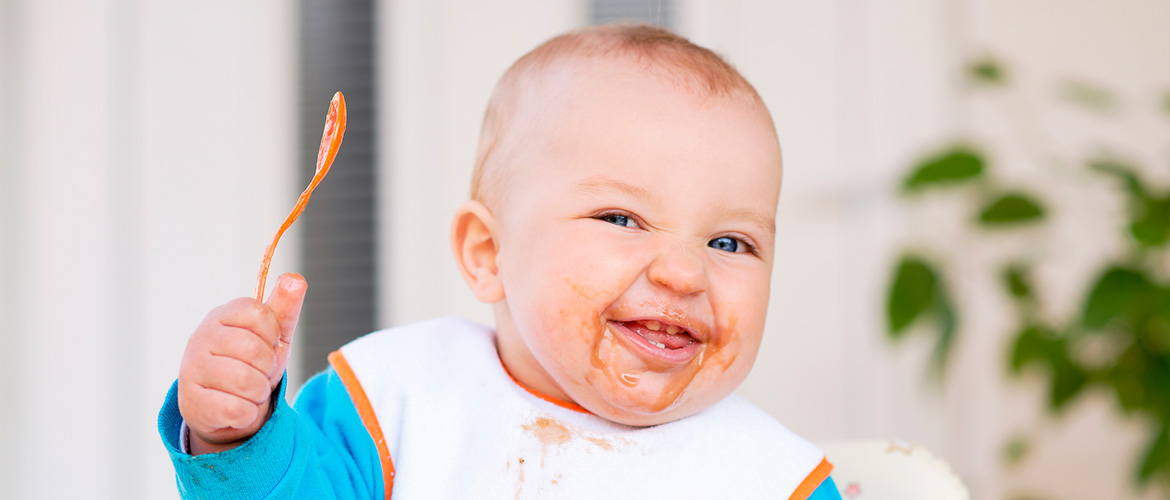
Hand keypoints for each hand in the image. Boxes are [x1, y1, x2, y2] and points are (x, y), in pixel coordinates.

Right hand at [177, 273, 306, 454]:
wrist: (224, 406)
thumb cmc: (251, 363)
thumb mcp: (273, 335)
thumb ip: (285, 307)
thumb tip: (295, 279)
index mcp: (222, 315)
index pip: (259, 313)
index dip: (272, 334)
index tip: (266, 343)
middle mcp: (200, 338)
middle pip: (254, 350)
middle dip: (267, 367)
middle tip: (258, 372)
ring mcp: (192, 370)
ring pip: (246, 382)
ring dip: (259, 392)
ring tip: (249, 390)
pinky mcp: (192, 403)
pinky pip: (237, 410)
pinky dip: (248, 413)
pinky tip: (238, 408)